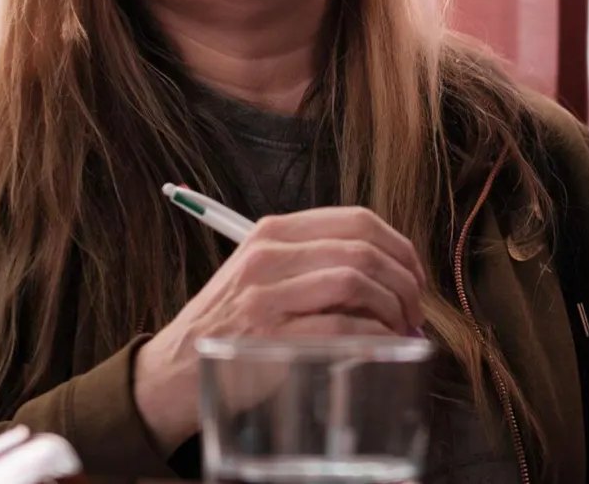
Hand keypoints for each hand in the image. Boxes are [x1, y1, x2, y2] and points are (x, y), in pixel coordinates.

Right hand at [131, 206, 426, 452]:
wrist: (174, 369)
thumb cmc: (228, 325)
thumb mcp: (260, 275)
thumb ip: (312, 264)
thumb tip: (388, 275)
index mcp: (272, 232)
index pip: (356, 219)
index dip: (399, 246)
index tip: (413, 274)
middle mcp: (269, 254)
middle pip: (362, 248)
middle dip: (404, 280)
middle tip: (414, 309)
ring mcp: (266, 294)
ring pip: (356, 280)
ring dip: (392, 307)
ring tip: (398, 329)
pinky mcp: (269, 335)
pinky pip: (341, 326)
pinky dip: (373, 335)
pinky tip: (378, 344)